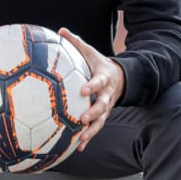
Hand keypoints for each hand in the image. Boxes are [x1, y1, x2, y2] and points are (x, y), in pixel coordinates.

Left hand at [59, 27, 125, 150]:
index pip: (99, 82)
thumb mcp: (91, 52)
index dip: (92, 86)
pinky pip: (95, 129)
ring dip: (91, 130)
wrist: (119, 79)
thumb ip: (77, 43)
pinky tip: (77, 148)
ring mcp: (106, 108)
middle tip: (82, 118)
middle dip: (93, 113)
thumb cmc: (99, 65)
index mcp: (103, 78)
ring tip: (81, 138)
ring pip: (101, 121)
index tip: (83, 90)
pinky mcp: (102, 117)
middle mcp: (106, 95)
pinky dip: (88, 139)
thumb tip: (61, 30)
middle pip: (102, 106)